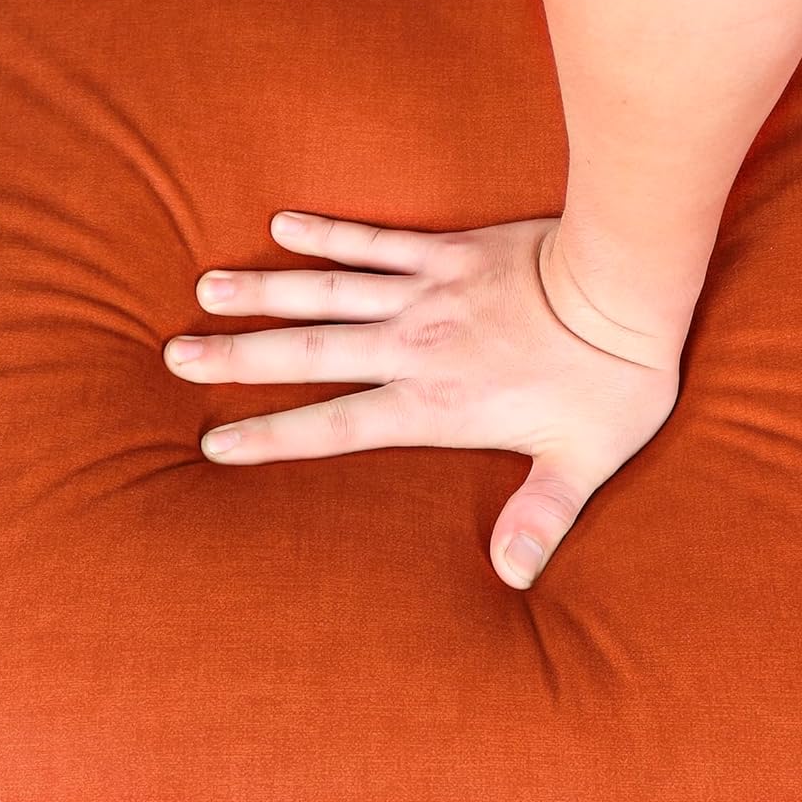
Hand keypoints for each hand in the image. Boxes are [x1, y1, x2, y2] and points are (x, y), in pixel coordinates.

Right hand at [163, 211, 683, 588]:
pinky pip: (374, 240)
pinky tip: (283, 222)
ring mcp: (426, 292)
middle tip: (176, 354)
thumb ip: (541, 516)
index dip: (273, 437)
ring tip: (206, 289)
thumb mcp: (583, 461)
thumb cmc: (610, 380)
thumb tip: (512, 579)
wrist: (626, 285)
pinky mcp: (447, 250)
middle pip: (310, 352)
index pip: (336, 425)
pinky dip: (328, 233)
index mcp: (434, 404)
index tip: (214, 444)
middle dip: (240, 358)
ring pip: (327, 291)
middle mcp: (414, 346)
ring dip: (265, 291)